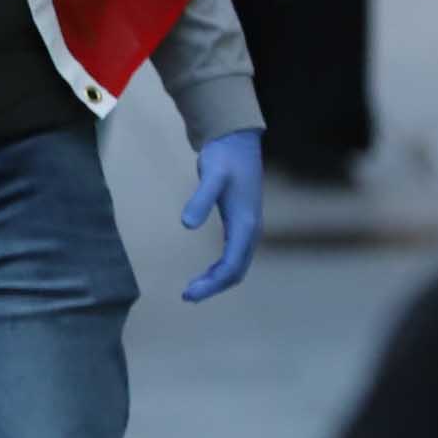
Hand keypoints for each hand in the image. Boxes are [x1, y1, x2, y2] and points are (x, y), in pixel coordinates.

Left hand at [180, 128, 264, 301]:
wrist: (236, 140)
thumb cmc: (224, 157)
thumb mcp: (210, 175)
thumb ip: (200, 199)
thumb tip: (186, 224)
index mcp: (245, 224)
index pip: (231, 266)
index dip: (212, 283)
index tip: (189, 294)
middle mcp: (250, 230)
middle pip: (236, 271)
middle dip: (214, 287)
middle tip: (188, 297)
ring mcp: (247, 227)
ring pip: (237, 265)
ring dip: (217, 280)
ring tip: (194, 290)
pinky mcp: (240, 222)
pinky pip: (234, 255)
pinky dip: (221, 268)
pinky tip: (207, 272)